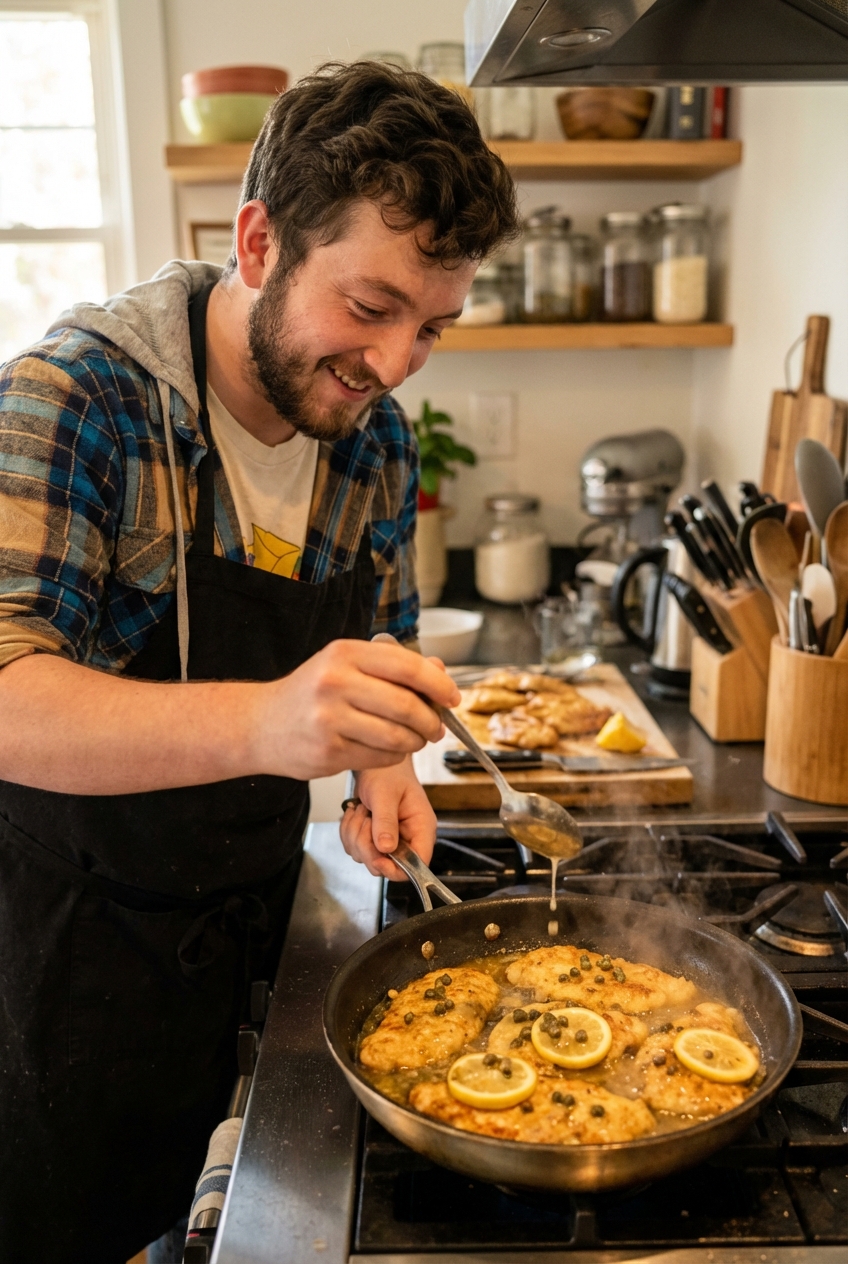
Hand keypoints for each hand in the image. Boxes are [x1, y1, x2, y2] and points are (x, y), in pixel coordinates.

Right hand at [252, 639, 459, 781]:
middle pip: (407, 705)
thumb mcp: (345, 666)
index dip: (438, 684)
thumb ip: (391, 667)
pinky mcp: (328, 752)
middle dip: (431, 720)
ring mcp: (329, 719)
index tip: (452, 697)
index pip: (407, 666)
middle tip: (437, 727)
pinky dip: (394, 756)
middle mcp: (335, 682)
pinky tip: (389, 750)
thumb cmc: (309, 694)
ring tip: (415, 739)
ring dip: (416, 742)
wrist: (260, 724)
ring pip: (397, 736)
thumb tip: (440, 672)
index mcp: (344, 654)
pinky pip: (381, 757)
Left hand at [340, 757, 436, 879]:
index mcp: (421, 829)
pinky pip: (354, 848)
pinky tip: (355, 813)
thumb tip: (385, 848)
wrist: (374, 764)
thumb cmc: (387, 773)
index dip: (397, 868)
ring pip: (366, 857)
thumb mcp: (385, 794)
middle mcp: (407, 839)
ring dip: (355, 834)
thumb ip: (386, 821)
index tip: (377, 857)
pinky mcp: (372, 838)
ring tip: (361, 810)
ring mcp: (389, 840)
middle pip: (386, 865)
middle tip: (364, 818)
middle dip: (367, 845)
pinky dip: (348, 832)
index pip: (418, 864)